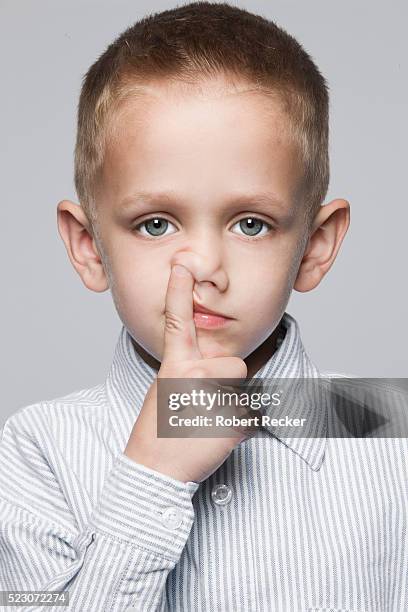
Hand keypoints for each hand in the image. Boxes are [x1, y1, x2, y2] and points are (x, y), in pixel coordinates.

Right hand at [124, 263, 250, 482]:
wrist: (153, 470)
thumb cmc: (157, 432)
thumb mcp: (165, 392)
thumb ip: (188, 372)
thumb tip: (216, 366)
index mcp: (174, 366)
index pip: (179, 323)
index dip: (179, 292)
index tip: (182, 266)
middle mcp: (193, 376)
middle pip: (236, 366)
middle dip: (228, 385)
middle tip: (202, 407)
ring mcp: (214, 398)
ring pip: (245, 392)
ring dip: (234, 407)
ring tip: (206, 423)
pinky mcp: (233, 422)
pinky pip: (252, 418)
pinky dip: (240, 430)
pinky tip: (215, 438)